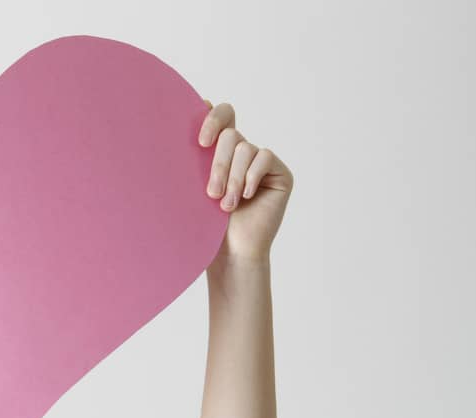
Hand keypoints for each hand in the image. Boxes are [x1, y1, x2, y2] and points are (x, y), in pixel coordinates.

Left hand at [198, 101, 293, 265]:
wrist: (231, 255)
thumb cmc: (208, 229)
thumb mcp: (195, 189)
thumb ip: (195, 154)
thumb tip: (199, 103)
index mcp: (221, 152)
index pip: (222, 116)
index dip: (212, 118)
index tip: (200, 142)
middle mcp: (243, 153)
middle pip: (231, 134)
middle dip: (218, 163)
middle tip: (210, 193)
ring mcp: (262, 162)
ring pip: (246, 148)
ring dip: (233, 178)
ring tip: (226, 206)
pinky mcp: (280, 173)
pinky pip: (264, 157)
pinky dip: (252, 176)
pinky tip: (246, 197)